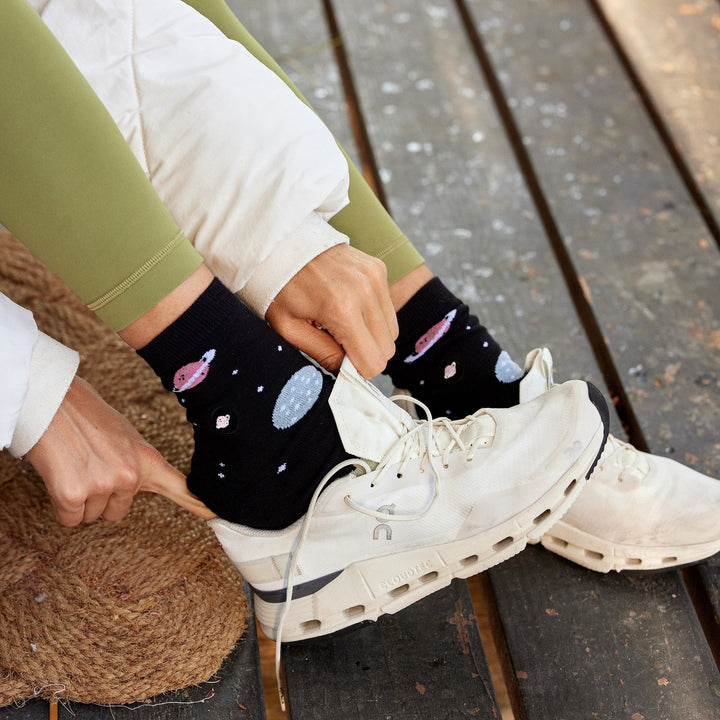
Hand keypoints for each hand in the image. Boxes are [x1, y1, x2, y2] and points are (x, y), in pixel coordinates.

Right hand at [26, 376, 214, 524]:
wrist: (52, 400)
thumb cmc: (86, 416)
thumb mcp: (126, 438)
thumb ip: (136, 463)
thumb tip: (137, 483)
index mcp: (147, 460)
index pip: (180, 488)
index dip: (199, 505)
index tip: (216, 515)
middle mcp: (130, 477)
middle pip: (117, 512)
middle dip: (102, 497)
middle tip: (89, 466)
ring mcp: (102, 486)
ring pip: (91, 516)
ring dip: (81, 499)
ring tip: (74, 465)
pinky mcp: (73, 494)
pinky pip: (70, 518)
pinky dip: (63, 506)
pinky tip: (60, 476)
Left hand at [266, 245, 398, 377]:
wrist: (281, 244)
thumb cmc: (280, 288)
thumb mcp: (289, 329)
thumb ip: (323, 355)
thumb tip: (348, 374)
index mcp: (342, 311)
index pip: (374, 362)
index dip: (358, 369)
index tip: (340, 360)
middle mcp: (366, 292)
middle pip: (388, 348)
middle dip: (366, 352)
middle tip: (339, 341)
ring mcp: (375, 277)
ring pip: (392, 329)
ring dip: (371, 333)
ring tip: (343, 322)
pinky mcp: (378, 268)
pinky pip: (388, 307)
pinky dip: (372, 313)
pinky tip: (349, 304)